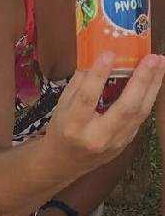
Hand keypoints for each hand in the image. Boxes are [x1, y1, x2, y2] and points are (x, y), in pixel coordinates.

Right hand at [45, 52, 164, 175]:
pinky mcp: (126, 143)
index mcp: (73, 124)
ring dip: (152, 87)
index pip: (87, 98)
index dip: (98, 75)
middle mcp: (96, 136)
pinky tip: (154, 81)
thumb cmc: (61, 128)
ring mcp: (115, 142)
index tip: (109, 54)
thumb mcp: (61, 105)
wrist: (64, 162)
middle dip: (141, 81)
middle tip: (151, 58)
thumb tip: (94, 58)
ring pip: (139, 114)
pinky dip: (148, 97)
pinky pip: (140, 118)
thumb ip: (78, 84)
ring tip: (160, 64)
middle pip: (124, 108)